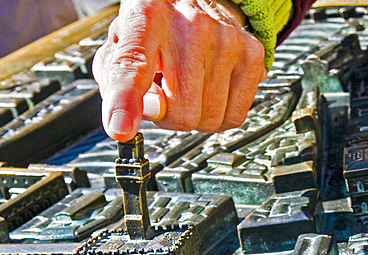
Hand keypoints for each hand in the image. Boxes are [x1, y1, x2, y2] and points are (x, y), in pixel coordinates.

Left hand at [93, 0, 266, 140]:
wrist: (200, 0)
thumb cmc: (156, 27)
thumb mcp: (120, 44)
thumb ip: (115, 82)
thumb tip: (137, 118)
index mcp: (146, 16)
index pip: (133, 66)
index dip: (126, 101)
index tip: (120, 128)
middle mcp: (191, 25)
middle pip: (180, 112)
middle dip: (169, 115)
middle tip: (165, 93)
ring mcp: (227, 41)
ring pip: (209, 119)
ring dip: (195, 114)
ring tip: (188, 86)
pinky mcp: (252, 55)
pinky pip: (234, 117)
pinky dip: (219, 113)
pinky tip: (210, 90)